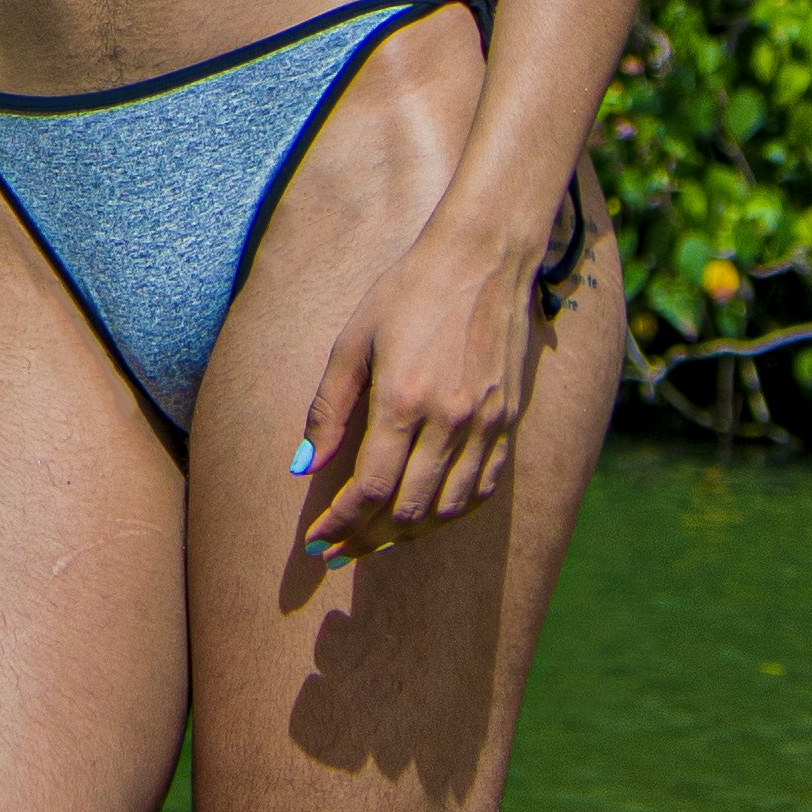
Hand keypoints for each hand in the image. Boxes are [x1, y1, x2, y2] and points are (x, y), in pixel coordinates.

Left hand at [288, 215, 547, 561]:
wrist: (482, 259)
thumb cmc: (407, 292)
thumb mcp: (353, 341)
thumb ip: (328, 409)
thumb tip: (304, 467)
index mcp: (404, 400)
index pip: (370, 490)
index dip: (340, 525)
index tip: (317, 541)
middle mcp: (449, 421)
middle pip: (408, 511)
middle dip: (367, 540)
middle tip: (338, 552)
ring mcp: (485, 425)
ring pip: (448, 510)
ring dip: (408, 535)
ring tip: (376, 539)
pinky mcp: (508, 423)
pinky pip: (482, 490)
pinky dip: (451, 514)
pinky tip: (426, 516)